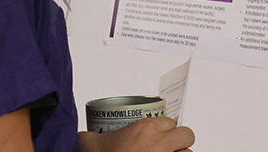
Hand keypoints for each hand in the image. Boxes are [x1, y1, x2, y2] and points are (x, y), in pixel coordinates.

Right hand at [79, 117, 193, 151]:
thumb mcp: (91, 143)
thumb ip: (89, 135)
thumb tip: (81, 135)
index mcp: (146, 129)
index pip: (169, 121)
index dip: (165, 128)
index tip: (159, 135)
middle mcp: (161, 143)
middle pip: (186, 134)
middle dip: (179, 140)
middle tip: (168, 146)